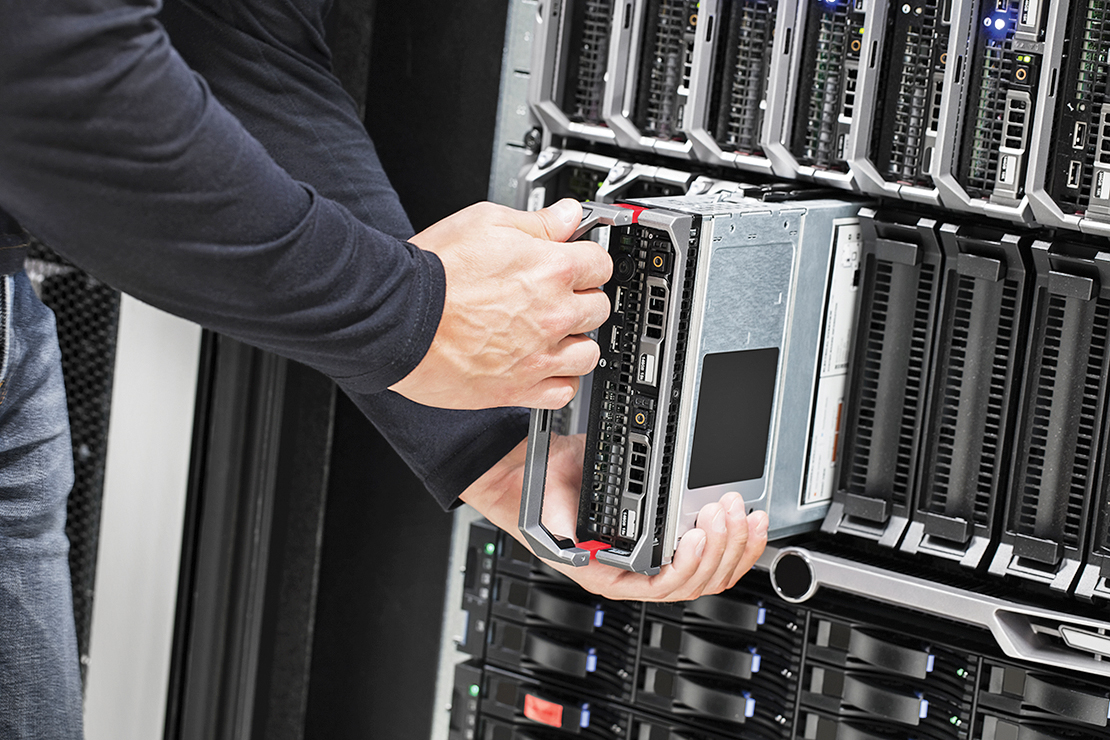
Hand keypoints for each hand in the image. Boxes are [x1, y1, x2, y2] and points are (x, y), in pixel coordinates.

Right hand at [390, 199, 611, 409]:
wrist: (397, 317)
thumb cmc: (433, 270)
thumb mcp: (485, 221)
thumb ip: (536, 221)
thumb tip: (567, 216)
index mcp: (551, 270)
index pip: (601, 264)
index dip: (587, 260)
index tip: (577, 263)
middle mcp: (553, 315)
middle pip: (598, 309)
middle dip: (582, 299)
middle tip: (558, 297)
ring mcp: (538, 356)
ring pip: (588, 355)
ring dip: (576, 343)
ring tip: (553, 335)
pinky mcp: (518, 389)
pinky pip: (563, 392)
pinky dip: (558, 381)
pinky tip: (543, 367)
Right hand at [460, 434, 769, 601]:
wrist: (538, 474)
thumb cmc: (542, 498)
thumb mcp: (548, 512)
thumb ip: (567, 530)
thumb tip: (584, 544)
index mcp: (611, 575)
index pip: (661, 586)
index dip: (685, 566)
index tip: (694, 535)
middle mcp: (638, 570)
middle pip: (696, 580)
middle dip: (719, 546)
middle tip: (722, 510)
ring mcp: (657, 554)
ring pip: (711, 569)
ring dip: (734, 544)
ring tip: (740, 512)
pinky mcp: (670, 534)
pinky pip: (712, 551)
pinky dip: (735, 539)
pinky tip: (748, 521)